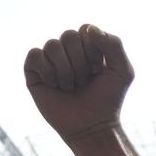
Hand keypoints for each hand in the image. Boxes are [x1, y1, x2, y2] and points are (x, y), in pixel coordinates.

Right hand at [25, 24, 132, 142]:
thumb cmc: (108, 99)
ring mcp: (50, 59)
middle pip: (69, 35)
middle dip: (81, 62)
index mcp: (88, 46)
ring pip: (52, 45)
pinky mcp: (33, 71)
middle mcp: (67, 50)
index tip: (98, 71)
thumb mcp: (123, 71)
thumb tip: (88, 29)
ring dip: (67, 70)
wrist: (91, 126)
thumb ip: (114, 44)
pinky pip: (35, 55)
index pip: (86, 29)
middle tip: (85, 81)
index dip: (93, 50)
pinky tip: (56, 86)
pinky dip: (49, 72)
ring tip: (72, 86)